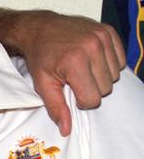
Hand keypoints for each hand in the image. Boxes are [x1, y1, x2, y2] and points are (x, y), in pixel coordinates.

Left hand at [0, 9, 125, 135]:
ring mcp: (101, 37)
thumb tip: (66, 130)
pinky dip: (109, 62)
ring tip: (82, 67)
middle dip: (90, 88)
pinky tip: (92, 58)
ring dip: (101, 76)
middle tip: (74, 77)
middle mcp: (91, 47)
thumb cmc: (40, 57)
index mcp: (74, 62)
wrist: (39, 28)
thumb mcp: (42, 84)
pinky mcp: (108, 31)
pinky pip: (120, 59)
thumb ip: (56, 107)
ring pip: (115, 75)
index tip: (69, 89)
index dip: (80, 100)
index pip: (93, 99)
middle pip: (106, 88)